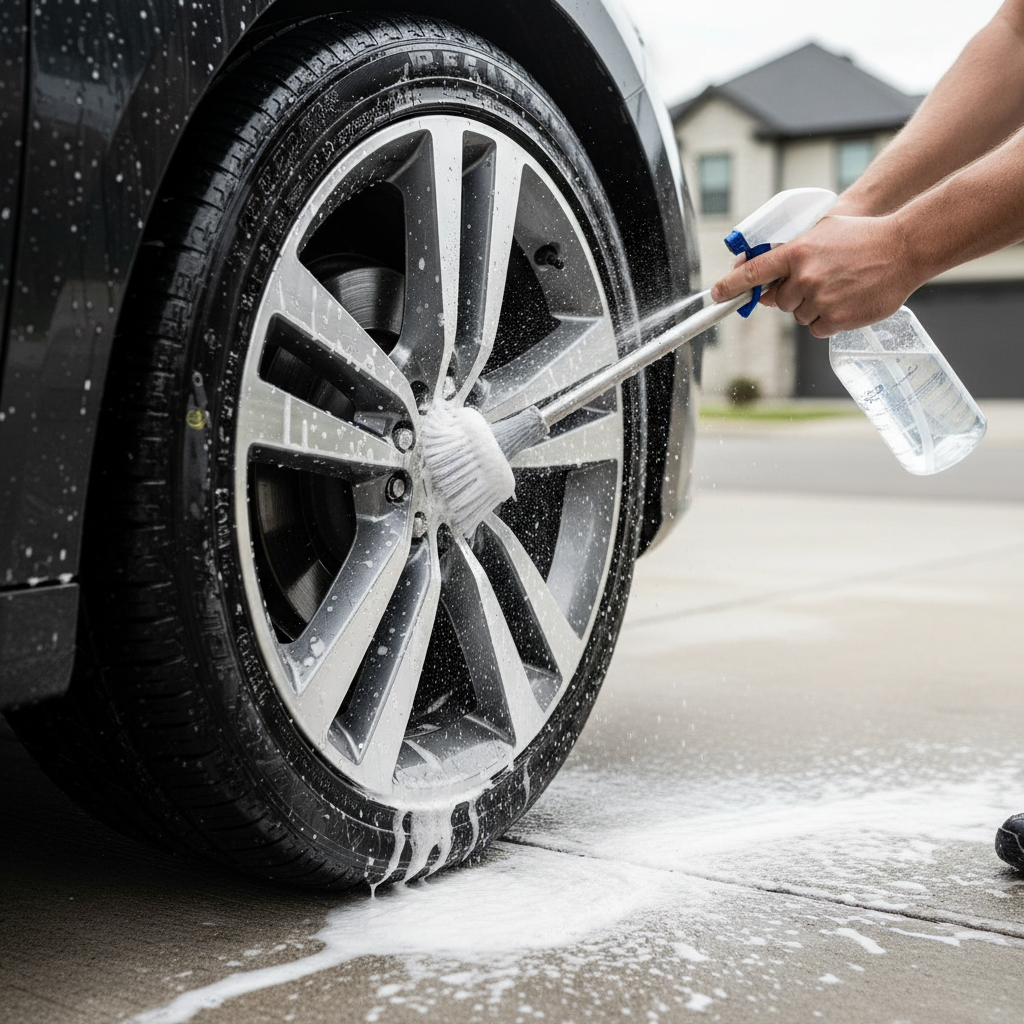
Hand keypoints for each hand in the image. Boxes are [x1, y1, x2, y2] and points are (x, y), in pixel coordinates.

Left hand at [710, 214, 922, 336]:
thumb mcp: (821, 232)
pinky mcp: (837, 318)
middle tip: (818, 281)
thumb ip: (790, 253)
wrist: (904, 249)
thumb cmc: (862, 237)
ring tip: (839, 287)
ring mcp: (820, 299)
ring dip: (811, 307)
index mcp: (797, 252)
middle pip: (778, 301)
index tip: (716, 295)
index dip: (731, 286)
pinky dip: (827, 320)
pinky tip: (845, 302)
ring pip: (798, 316)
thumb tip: (763, 281)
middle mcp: (804, 277)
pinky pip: (816, 328)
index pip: (753, 272)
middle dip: (792, 296)